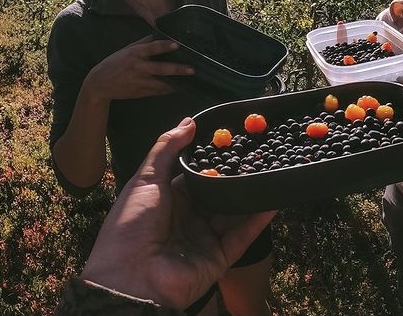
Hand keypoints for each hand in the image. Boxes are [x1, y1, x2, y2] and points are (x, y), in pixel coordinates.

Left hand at [79, 117, 276, 309]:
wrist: (129, 281)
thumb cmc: (130, 227)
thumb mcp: (145, 180)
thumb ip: (167, 149)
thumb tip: (189, 121)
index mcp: (169, 200)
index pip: (197, 175)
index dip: (214, 160)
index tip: (234, 139)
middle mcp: (188, 218)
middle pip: (218, 193)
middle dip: (236, 177)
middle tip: (258, 154)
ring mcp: (205, 240)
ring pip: (233, 214)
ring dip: (250, 196)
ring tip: (270, 172)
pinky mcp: (218, 259)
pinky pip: (241, 236)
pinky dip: (257, 220)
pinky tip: (272, 201)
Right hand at [83, 35, 195, 101]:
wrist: (99, 84)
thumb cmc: (114, 63)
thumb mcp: (126, 50)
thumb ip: (143, 43)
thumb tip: (160, 34)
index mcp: (134, 54)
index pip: (152, 48)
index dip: (164, 46)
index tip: (177, 45)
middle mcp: (138, 67)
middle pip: (160, 69)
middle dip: (177, 69)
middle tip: (191, 69)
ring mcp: (139, 81)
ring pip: (161, 83)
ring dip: (176, 83)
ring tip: (189, 81)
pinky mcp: (139, 92)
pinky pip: (157, 92)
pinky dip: (167, 90)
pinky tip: (178, 88)